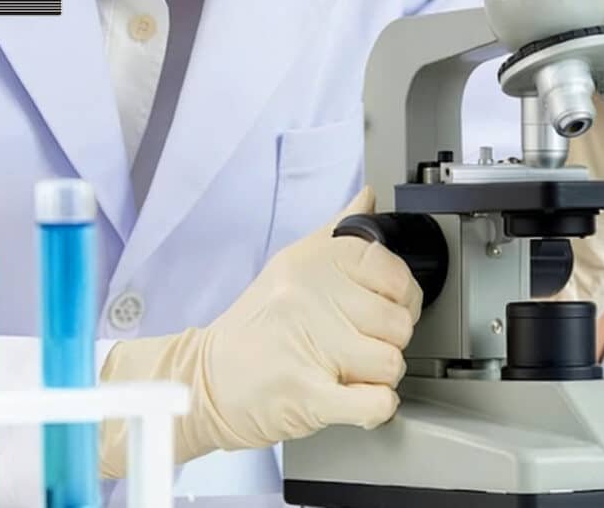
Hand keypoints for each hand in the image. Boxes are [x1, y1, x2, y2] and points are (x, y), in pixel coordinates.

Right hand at [98, 187, 421, 476]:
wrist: (203, 383)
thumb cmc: (254, 329)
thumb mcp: (290, 266)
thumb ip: (337, 232)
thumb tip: (367, 197)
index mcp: (312, 263)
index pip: (394, 272)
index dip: (400, 298)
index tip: (382, 309)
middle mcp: (309, 297)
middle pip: (398, 323)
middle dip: (387, 342)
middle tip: (359, 346)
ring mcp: (308, 346)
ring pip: (390, 363)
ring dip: (378, 378)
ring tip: (349, 372)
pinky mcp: (306, 394)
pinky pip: (375, 403)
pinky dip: (376, 407)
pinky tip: (356, 398)